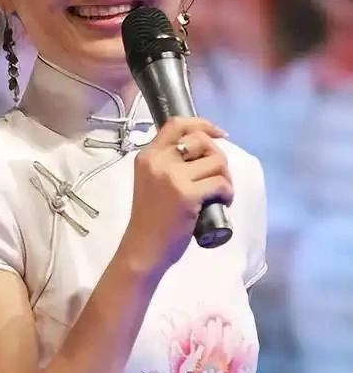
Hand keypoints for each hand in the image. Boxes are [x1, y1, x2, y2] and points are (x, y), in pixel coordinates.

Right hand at [122, 117, 233, 274]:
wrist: (143, 248)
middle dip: (218, 156)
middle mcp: (158, 161)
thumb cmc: (150, 218)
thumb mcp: (151, 180)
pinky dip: (228, 192)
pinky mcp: (187, 194)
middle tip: (219, 176)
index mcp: (148, 155)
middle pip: (201, 140)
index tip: (218, 134)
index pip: (176, 124)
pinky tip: (222, 203)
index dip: (202, 124)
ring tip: (219, 193)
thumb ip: (167, 163)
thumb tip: (202, 150)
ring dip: (225, 176)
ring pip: (216, 160)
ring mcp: (172, 177)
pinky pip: (220, 183)